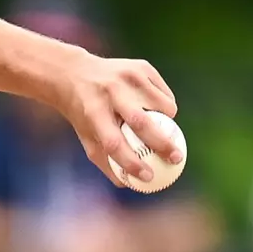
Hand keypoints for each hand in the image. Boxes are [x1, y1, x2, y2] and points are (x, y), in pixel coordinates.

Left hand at [51, 53, 181, 186]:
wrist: (75, 74)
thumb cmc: (84, 112)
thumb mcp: (86, 135)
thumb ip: (104, 160)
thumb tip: (128, 184)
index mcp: (92, 112)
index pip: (114, 143)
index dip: (132, 163)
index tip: (149, 178)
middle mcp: (110, 93)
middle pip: (141, 123)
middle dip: (163, 144)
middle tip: (177, 159)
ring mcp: (127, 77)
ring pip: (163, 106)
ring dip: (168, 121)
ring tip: (160, 126)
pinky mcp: (141, 67)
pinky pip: (165, 94)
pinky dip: (165, 105)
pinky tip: (153, 107)